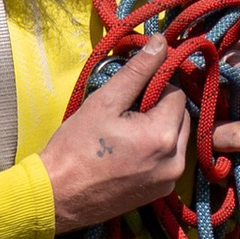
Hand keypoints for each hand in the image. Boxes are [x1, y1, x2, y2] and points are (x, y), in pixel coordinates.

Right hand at [40, 38, 195, 230]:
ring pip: (177, 139)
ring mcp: (169, 180)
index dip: (155, 88)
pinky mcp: (161, 193)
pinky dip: (155, 151)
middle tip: (125, 113)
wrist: (58, 196)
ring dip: (159, 129)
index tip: (129, 96)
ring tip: (125, 134)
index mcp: (163, 136)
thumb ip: (137, 71)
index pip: (177, 94)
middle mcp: (175, 161)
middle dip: (159, 109)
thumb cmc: (75, 148)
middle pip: (181, 117)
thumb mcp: (105, 102)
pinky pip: (168, 160)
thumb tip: (161, 42)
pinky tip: (127, 152)